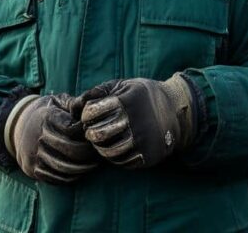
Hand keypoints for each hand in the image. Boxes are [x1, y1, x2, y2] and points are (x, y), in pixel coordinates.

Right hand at [6, 93, 98, 183]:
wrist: (16, 126)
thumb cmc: (45, 113)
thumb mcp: (56, 102)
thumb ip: (74, 103)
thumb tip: (91, 102)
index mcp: (45, 118)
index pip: (72, 130)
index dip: (85, 132)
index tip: (92, 133)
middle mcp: (38, 136)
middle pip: (71, 150)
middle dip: (89, 153)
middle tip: (98, 152)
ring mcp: (34, 154)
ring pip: (65, 167)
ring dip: (83, 168)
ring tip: (93, 163)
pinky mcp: (32, 168)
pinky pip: (56, 178)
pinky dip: (71, 177)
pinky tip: (79, 171)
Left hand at [75, 74, 195, 168]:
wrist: (175, 110)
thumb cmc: (140, 95)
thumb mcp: (120, 86)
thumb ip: (95, 93)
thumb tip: (72, 107)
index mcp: (125, 102)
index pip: (92, 112)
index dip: (85, 115)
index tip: (87, 115)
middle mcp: (134, 122)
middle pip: (98, 134)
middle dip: (89, 133)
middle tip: (90, 131)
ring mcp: (142, 141)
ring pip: (109, 152)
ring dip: (99, 147)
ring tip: (100, 141)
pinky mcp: (148, 156)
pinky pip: (123, 162)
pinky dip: (114, 157)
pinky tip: (113, 148)